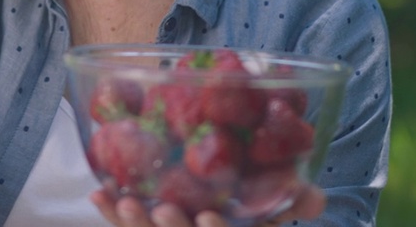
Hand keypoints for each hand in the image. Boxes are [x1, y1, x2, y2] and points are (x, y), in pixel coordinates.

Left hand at [90, 183, 324, 226]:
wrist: (203, 213)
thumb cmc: (243, 213)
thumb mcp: (269, 213)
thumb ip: (292, 203)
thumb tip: (316, 196)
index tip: (209, 219)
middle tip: (165, 209)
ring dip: (135, 221)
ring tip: (128, 200)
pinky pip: (124, 225)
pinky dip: (111, 211)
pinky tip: (99, 193)